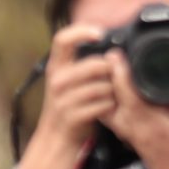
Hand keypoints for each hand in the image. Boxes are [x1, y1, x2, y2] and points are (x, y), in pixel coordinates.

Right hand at [33, 23, 116, 160]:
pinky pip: (103, 104)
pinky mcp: (73, 115)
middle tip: (113, 79)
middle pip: (94, 65)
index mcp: (56, 67)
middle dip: (110, 72)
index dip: (82, 31)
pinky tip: (107, 108)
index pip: (62, 39)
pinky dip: (110, 106)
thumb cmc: (68, 104)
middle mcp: (57, 80)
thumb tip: (109, 49)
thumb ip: (82, 63)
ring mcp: (63, 99)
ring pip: (103, 86)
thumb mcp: (67, 80)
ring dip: (113, 91)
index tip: (100, 33)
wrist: (57, 136)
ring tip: (109, 96)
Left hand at [103, 54, 168, 168]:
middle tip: (107, 58)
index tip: (116, 55)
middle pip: (112, 99)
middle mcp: (136, 128)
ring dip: (105, 91)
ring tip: (108, 73)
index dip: (121, 73)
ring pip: (107, 109)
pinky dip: (110, 103)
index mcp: (152, 124)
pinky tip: (113, 93)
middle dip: (107, 78)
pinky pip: (112, 118)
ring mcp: (129, 134)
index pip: (129, 95)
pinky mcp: (128, 137)